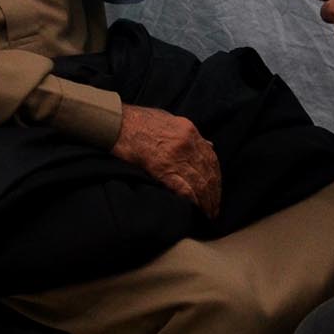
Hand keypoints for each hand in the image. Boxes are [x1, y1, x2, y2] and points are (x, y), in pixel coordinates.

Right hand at [110, 104, 220, 218]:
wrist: (117, 122)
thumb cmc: (140, 120)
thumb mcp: (170, 119)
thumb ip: (190, 134)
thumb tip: (208, 145)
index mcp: (189, 131)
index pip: (211, 158)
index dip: (216, 177)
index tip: (217, 189)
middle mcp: (186, 144)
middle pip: (208, 173)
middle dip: (214, 193)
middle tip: (215, 208)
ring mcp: (175, 156)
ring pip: (199, 183)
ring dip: (206, 201)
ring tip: (208, 213)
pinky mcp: (161, 168)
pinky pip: (183, 188)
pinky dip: (192, 200)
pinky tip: (195, 209)